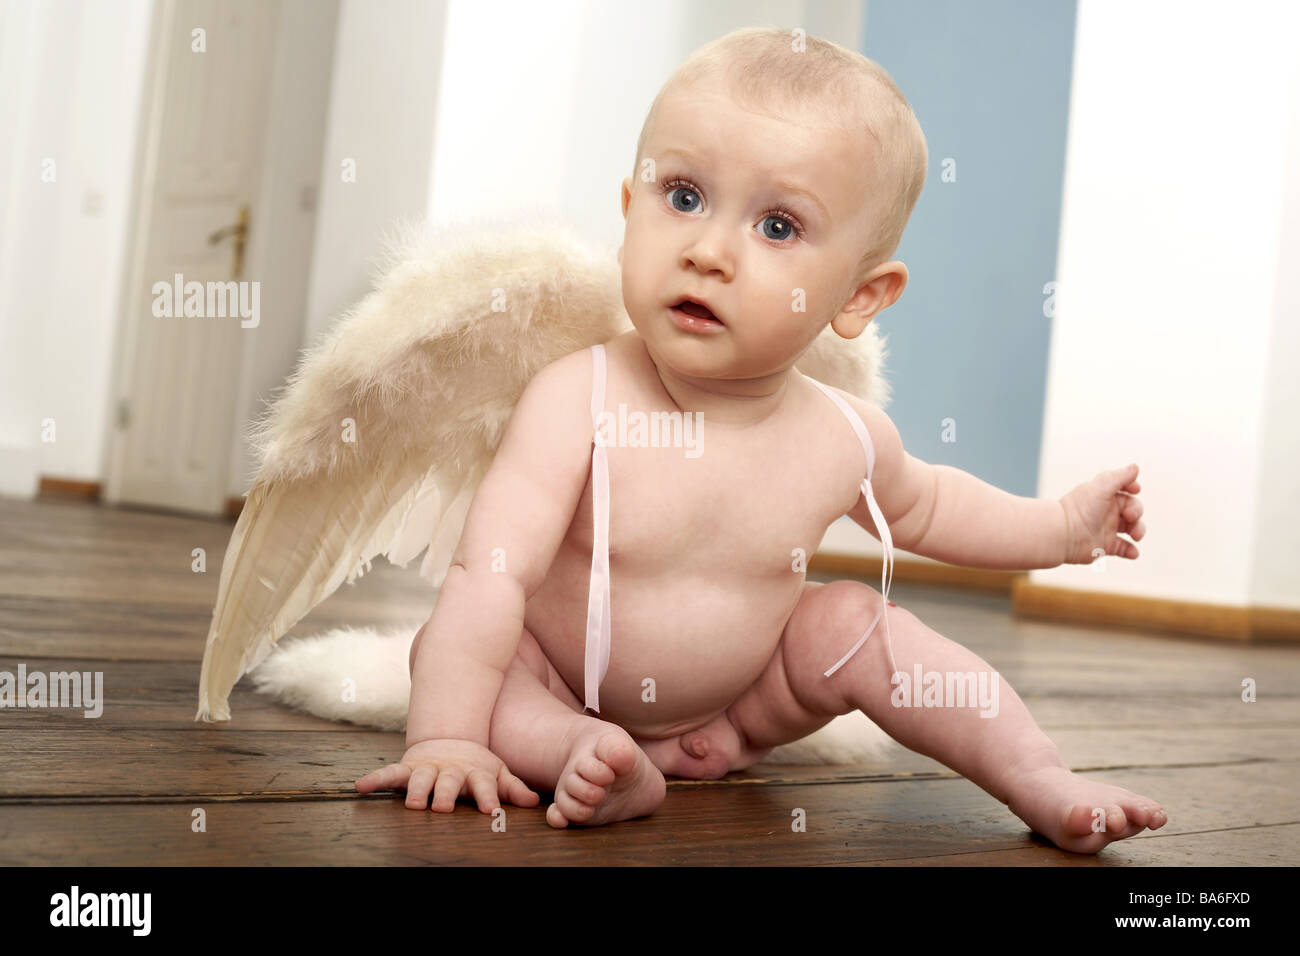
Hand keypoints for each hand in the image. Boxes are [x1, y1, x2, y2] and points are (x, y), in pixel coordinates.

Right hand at [355, 738, 539, 813]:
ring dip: (415, 790)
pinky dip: (375, 778)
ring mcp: (427, 768)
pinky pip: (389, 773)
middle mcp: (449, 770)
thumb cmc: (476, 766)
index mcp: (474, 773)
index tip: (490, 811)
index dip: (487, 797)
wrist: (450, 740)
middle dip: (445, 794)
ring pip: (419, 778)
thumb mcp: (497, 773)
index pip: (483, 786)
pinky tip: (360, 786)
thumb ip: (513, 788)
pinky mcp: (407, 767)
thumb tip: (534, 803)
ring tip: (410, 803)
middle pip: (447, 782)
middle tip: (442, 807)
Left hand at [1060, 463, 1145, 564]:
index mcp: (1104, 496)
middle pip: (1132, 509)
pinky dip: (1131, 551)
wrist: (1063, 534)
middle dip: (1137, 512)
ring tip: (1135, 535)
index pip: (1125, 490)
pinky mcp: (1106, 546)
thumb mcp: (1101, 487)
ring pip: (1132, 529)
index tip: (1135, 489)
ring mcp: (1107, 529)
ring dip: (1139, 530)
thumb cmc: (1079, 509)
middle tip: (1130, 517)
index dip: (1132, 488)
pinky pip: (1124, 549)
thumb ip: (1119, 477)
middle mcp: (1106, 512)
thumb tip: (1135, 467)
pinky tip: (1133, 552)